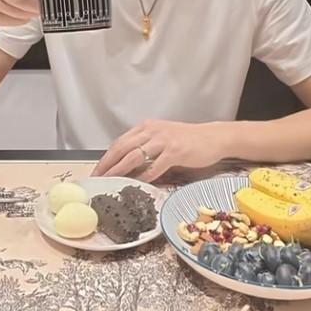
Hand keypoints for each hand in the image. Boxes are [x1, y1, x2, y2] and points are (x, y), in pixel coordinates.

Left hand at [92, 120, 228, 182]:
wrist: (213, 137)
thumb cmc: (188, 140)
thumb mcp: (162, 137)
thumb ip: (145, 146)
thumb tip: (127, 164)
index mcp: (146, 127)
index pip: (120, 142)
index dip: (106, 157)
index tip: (97, 170)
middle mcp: (152, 130)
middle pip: (122, 147)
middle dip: (107, 164)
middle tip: (97, 178)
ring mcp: (163, 140)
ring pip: (135, 155)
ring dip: (120, 170)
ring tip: (110, 181)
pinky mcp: (175, 151)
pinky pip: (156, 165)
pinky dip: (145, 176)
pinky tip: (138, 183)